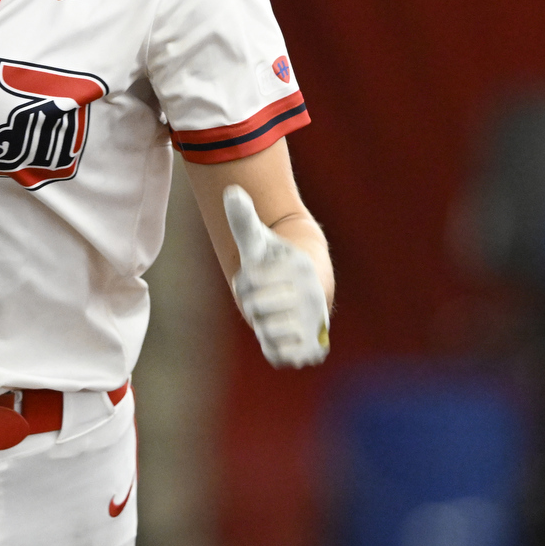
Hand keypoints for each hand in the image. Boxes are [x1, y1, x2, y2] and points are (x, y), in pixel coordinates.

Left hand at [223, 184, 329, 367]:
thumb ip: (243, 219)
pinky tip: (280, 333)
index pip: (249, 282)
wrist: (309, 288)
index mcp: (299, 268)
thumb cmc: (277, 262)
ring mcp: (314, 324)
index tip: (260, 275)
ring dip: (263, 325)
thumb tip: (230, 189)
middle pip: (255, 308)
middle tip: (265, 297)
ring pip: (266, 331)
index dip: (246, 282)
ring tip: (273, 313)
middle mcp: (312, 296)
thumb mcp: (259, 241)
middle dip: (253, 304)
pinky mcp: (313, 351)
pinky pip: (279, 355)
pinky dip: (273, 348)